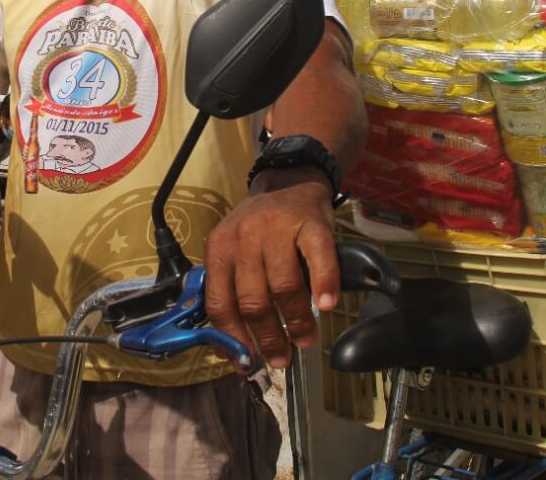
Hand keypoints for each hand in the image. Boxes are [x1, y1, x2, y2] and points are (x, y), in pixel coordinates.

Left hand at [204, 167, 338, 369]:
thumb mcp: (232, 251)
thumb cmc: (259, 230)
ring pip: (283, 286)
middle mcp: (244, 238)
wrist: (288, 183)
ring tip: (303, 341)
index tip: (245, 362)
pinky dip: (323, 286)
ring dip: (296, 322)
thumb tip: (228, 348)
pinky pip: (318, 260)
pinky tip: (326, 307)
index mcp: (219, 249)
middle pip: (253, 300)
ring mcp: (278, 229)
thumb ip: (228, 290)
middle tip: (280, 359)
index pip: (219, 302)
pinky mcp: (311, 223)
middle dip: (267, 338)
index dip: (232, 338)